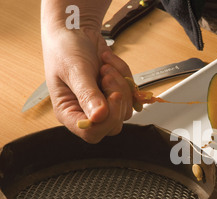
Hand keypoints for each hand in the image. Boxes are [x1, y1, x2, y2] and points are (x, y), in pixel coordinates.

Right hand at [40, 0, 134, 142]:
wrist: (75, 30)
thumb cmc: (65, 49)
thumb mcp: (74, 70)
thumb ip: (87, 94)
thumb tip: (99, 117)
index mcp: (69, 112)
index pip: (91, 133)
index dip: (106, 121)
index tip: (111, 97)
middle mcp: (87, 112)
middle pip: (113, 124)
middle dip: (116, 98)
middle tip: (105, 75)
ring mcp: (105, 104)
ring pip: (126, 109)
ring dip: (121, 83)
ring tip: (105, 66)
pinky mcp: (118, 94)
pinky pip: (133, 93)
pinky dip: (125, 75)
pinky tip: (110, 63)